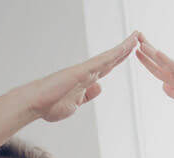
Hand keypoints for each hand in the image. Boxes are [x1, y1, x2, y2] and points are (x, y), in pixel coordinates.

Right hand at [18, 32, 138, 122]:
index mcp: (86, 81)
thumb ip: (87, 96)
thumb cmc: (50, 105)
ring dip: (123, 47)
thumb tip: (99, 87)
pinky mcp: (82, 70)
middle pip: (110, 58)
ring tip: (136, 37)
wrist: (35, 103)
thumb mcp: (74, 104)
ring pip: (109, 56)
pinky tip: (126, 47)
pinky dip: (115, 53)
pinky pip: (103, 60)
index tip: (129, 52)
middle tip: (137, 38)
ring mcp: (85, 70)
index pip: (107, 67)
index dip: (119, 59)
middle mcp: (87, 72)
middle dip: (124, 49)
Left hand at [134, 35, 173, 114]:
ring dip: (152, 53)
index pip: (158, 70)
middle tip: (136, 38)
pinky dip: (166, 60)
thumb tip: (163, 85)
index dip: (147, 62)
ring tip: (141, 43)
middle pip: (159, 62)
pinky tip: (157, 53)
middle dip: (147, 51)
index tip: (137, 52)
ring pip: (164, 62)